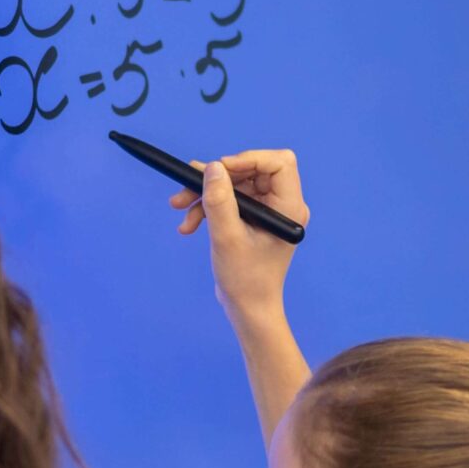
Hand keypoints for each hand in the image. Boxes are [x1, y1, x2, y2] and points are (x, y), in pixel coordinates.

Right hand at [171, 149, 307, 319]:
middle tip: (189, 187)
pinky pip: (232, 199)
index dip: (249, 159)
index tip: (221, 169)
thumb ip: (219, 201)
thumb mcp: (226, 238)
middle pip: (252, 170)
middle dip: (218, 179)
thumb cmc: (245, 279)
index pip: (279, 163)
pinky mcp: (254, 218)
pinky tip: (189, 224)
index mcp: (289, 208)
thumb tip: (212, 167)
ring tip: (180, 207)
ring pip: (236, 184)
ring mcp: (268, 211)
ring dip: (207, 194)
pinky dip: (209, 206)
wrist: (247, 308)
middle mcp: (283, 205)